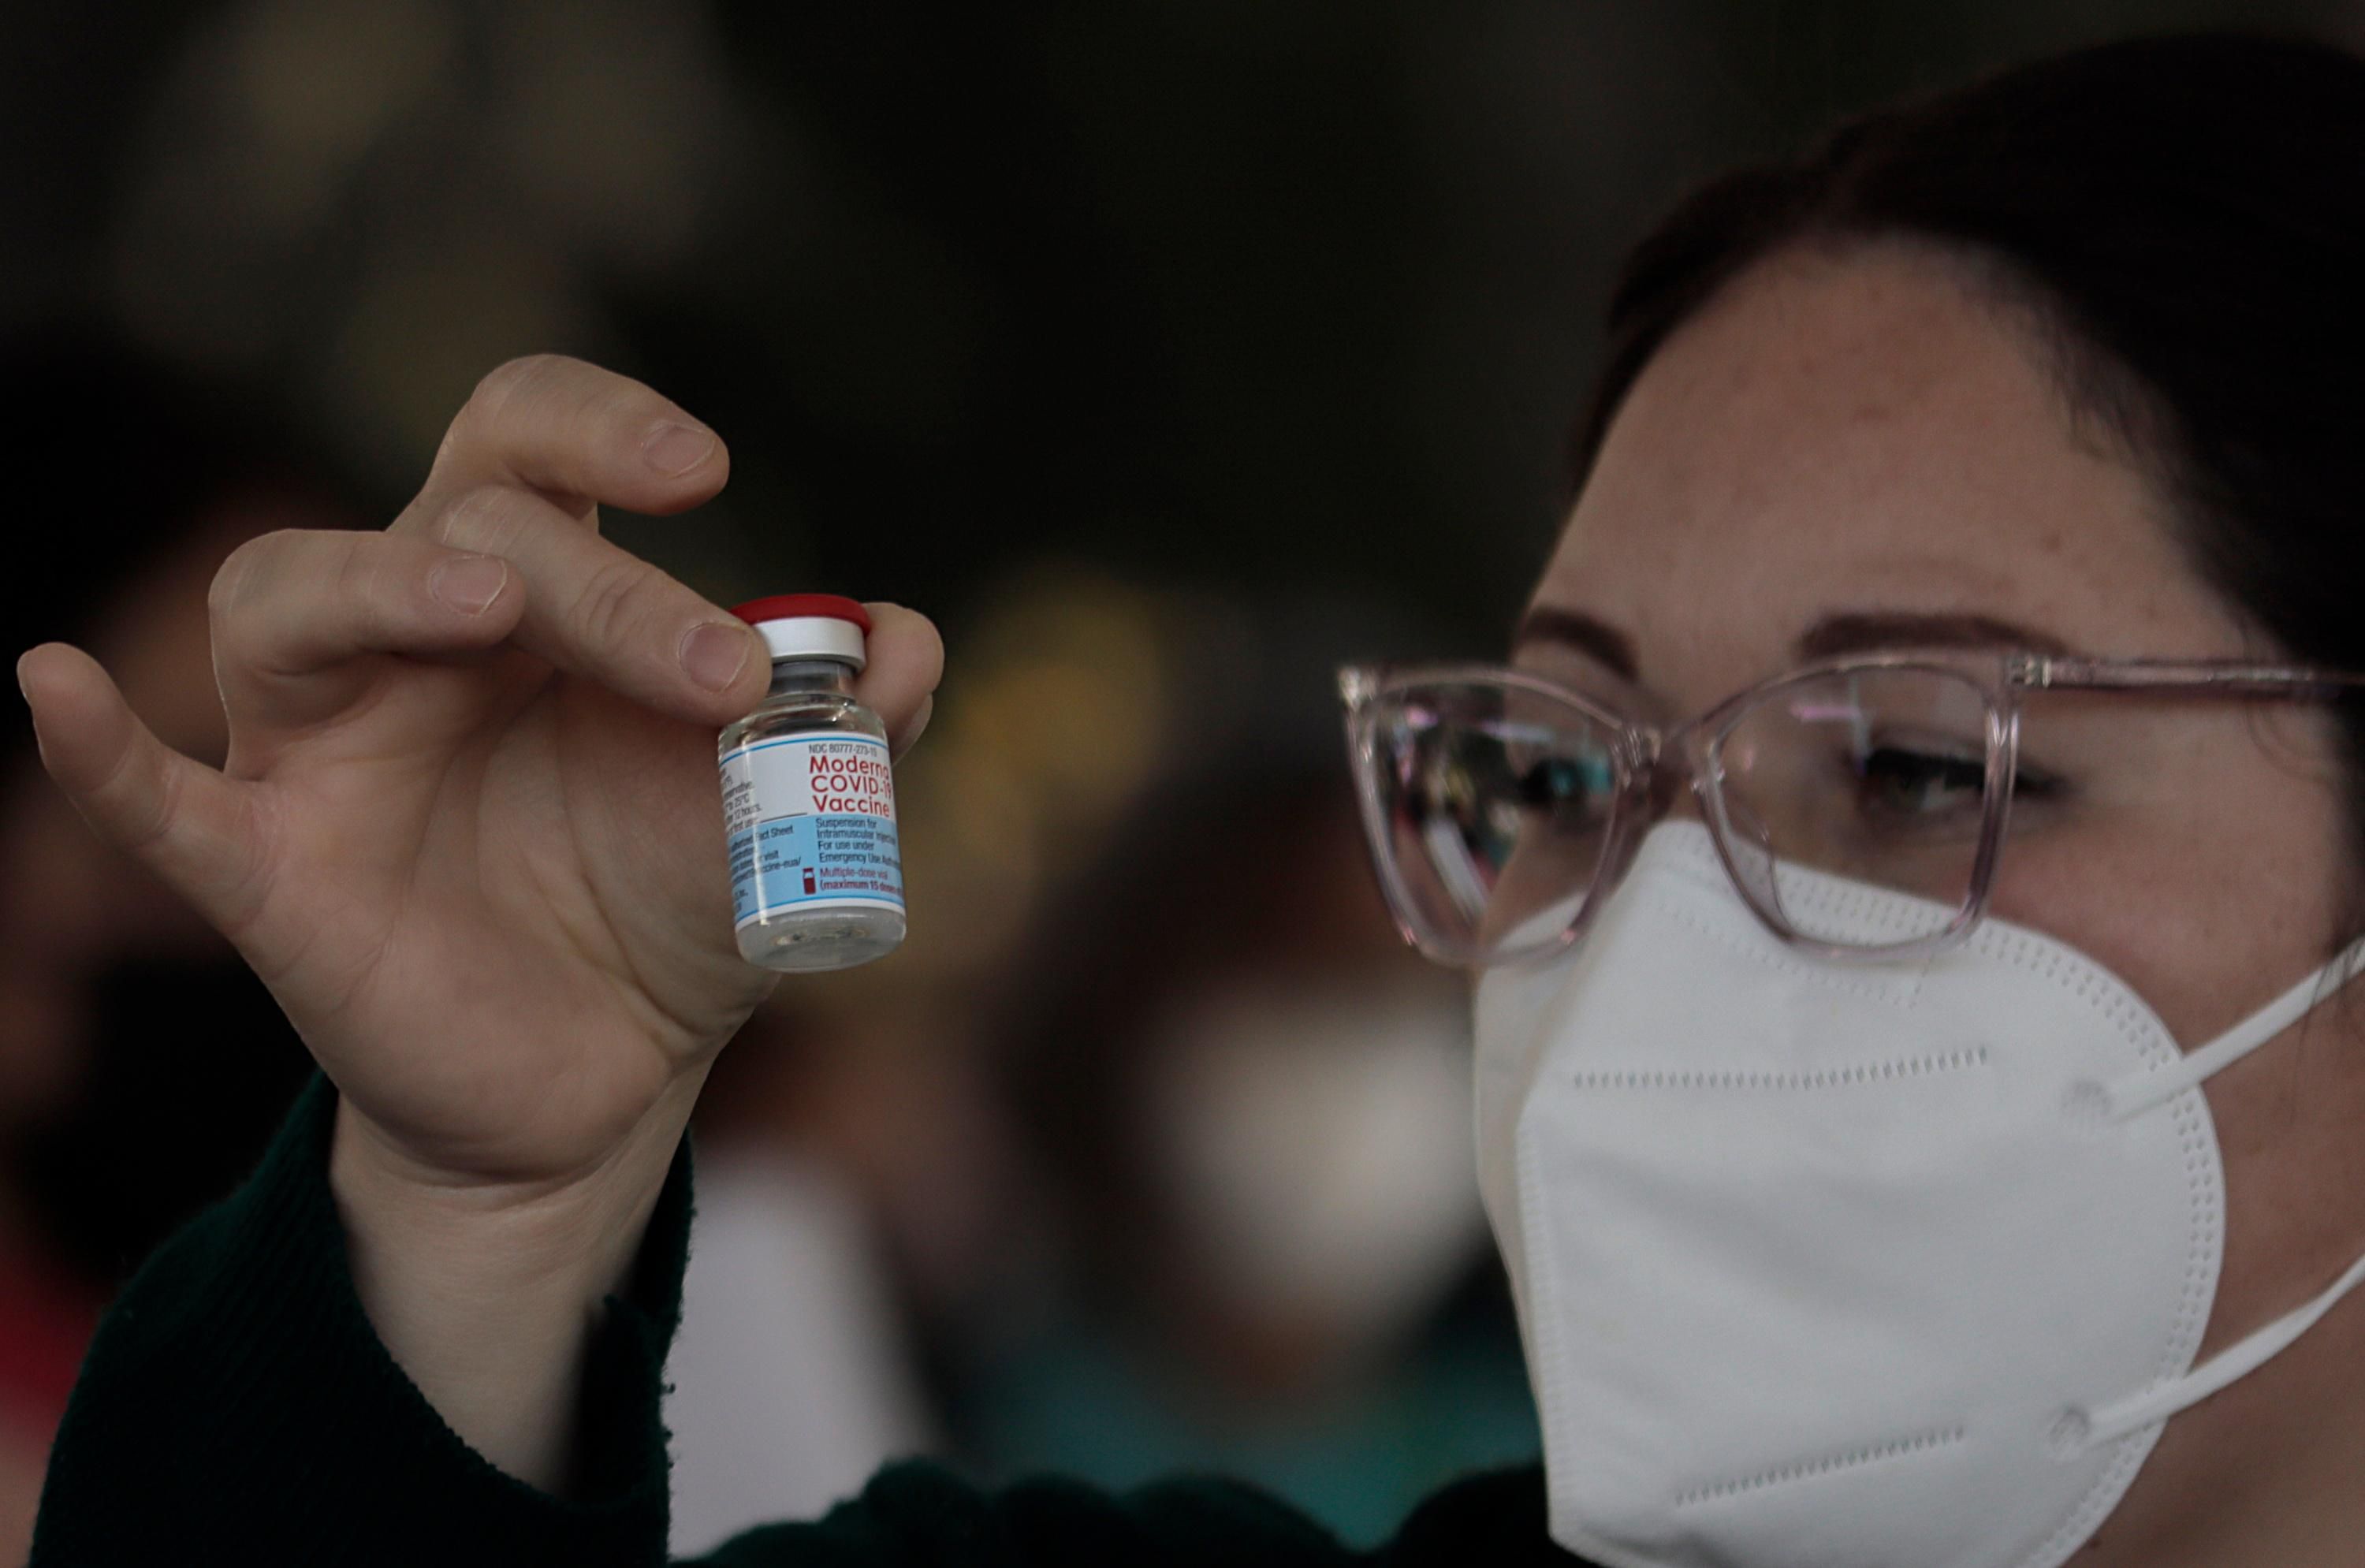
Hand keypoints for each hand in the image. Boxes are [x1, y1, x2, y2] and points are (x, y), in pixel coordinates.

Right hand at [17, 356, 941, 1484]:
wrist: (605, 1083)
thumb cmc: (672, 910)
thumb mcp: (778, 821)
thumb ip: (848, 735)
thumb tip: (910, 646)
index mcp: (538, 603)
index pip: (529, 450)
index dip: (601, 428)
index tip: (705, 470)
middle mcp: (418, 645)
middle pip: (460, 530)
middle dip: (601, 589)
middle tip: (721, 679)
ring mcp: (329, 751)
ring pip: (288, 602)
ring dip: (383, 588)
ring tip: (482, 611)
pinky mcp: (272, 874)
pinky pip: (163, 802)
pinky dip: (104, 751)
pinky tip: (45, 684)